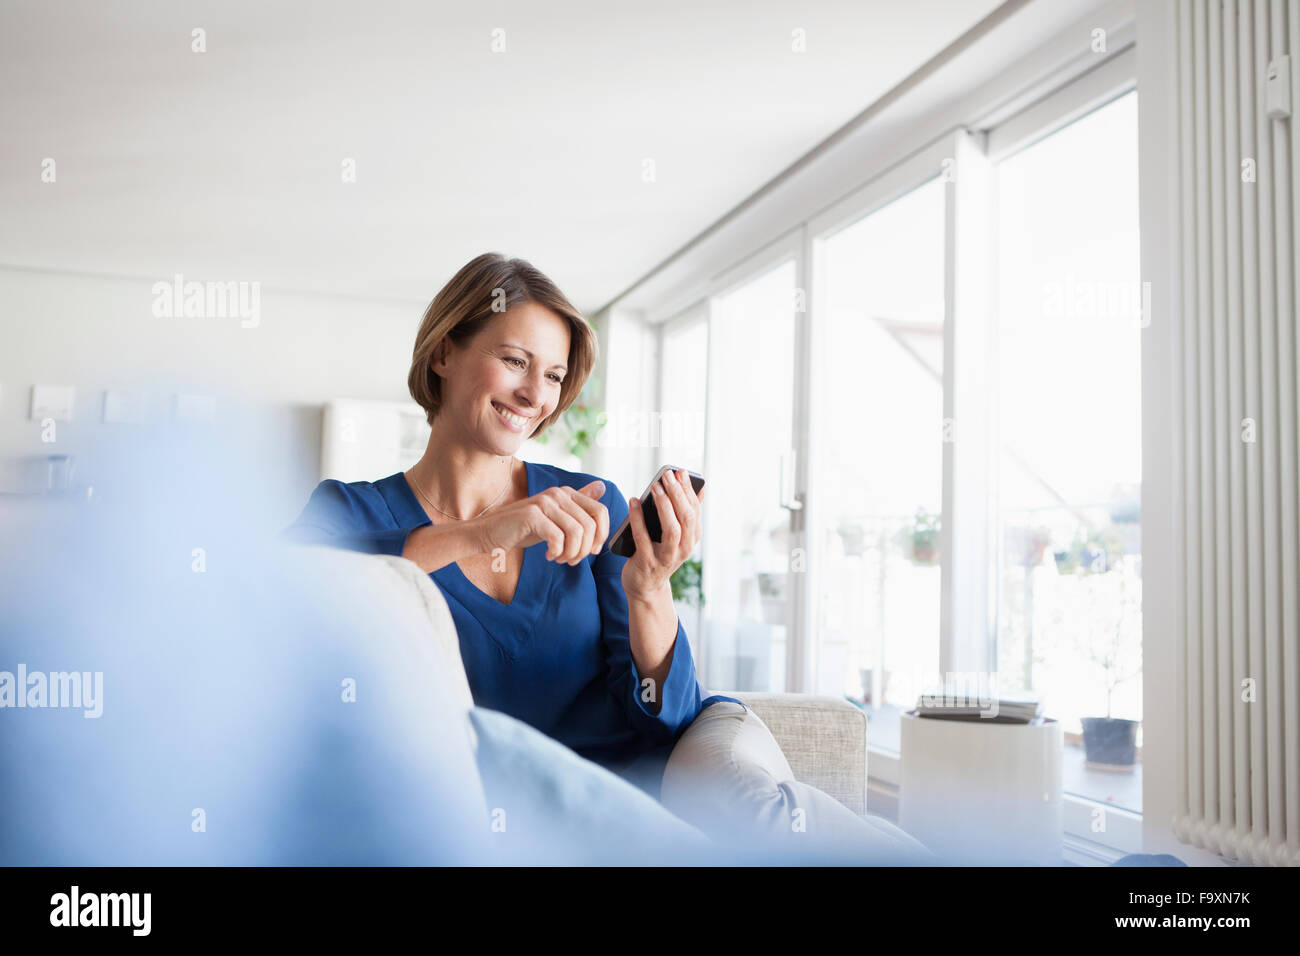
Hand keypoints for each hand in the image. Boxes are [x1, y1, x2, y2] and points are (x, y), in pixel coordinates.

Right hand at [470, 479, 608, 564]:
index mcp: (567, 493)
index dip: (601, 536)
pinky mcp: (532, 516)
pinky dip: (557, 553)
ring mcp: (544, 503)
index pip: (600, 512)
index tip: (589, 551)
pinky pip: (558, 538)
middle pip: (590, 525)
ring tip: (561, 559)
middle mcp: (557, 494)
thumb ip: (578, 504)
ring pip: (576, 532)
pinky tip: (549, 556)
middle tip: (571, 560)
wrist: (490, 533)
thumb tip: (602, 486)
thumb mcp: (555, 518)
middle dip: (584, 549)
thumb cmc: (524, 528)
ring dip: (571, 553)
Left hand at [622, 468, 705, 600]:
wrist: (646, 587)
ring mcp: (666, 557)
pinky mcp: (647, 562)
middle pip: (686, 518)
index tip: (679, 472)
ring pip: (672, 529)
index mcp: (692, 539)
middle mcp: (683, 549)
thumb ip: (687, 513)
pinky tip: (633, 502)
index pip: (694, 511)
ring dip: (663, 505)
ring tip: (654, 487)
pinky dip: (638, 518)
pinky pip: (643, 538)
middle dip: (677, 494)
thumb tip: (701, 488)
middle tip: (666, 475)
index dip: (688, 490)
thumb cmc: (659, 553)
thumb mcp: (677, 536)